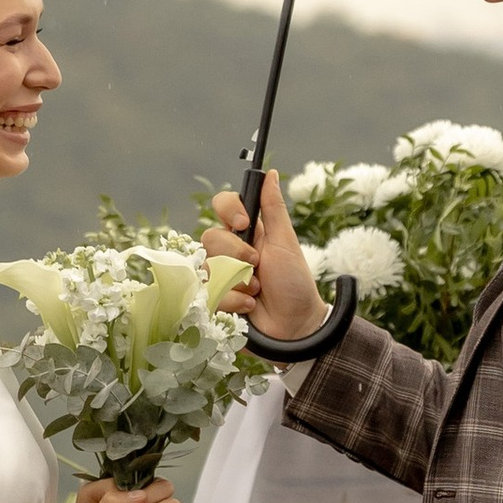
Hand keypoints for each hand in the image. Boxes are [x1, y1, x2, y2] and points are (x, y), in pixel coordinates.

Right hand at [204, 175, 326, 346]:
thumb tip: (270, 174)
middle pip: (211, 236)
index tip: (244, 223)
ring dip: (238, 280)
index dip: (228, 210)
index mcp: (247, 232)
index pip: (222, 205)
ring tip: (257, 291)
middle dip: (237, 255)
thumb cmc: (294, 284)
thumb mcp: (285, 243)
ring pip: (207, 265)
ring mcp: (218, 275)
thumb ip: (274, 209)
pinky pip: (209, 292)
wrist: (295, 327)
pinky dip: (233, 300)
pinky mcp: (212, 299)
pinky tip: (249, 307)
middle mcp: (229, 251)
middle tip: (258, 266)